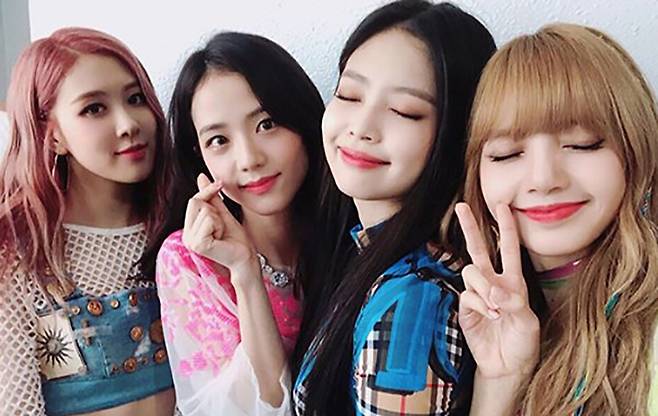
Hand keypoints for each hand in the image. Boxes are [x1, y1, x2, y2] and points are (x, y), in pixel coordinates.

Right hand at [182, 173, 258, 287]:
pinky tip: (221, 238)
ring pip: (205, 211)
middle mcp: (186, 235)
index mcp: (190, 229)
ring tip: (222, 234)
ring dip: (219, 220)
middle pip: (196, 202)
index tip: (220, 184)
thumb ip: (211, 197)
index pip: (193, 200)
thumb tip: (201, 177)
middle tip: (222, 226)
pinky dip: (219, 226)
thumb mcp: (222, 214)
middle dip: (215, 210)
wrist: (245, 257)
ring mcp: (190, 241)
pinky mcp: (198, 244)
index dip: (207, 190)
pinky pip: (209, 220)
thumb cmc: (236, 239)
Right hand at [455, 203, 539, 378]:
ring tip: (495, 306)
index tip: (502, 205)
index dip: (506, 226)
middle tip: (461, 206)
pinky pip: (467, 295)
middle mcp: (493, 283)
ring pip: (471, 272)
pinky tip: (490, 316)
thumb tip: (494, 292)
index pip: (509, 248)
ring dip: (483, 286)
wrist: (507, 365)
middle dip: (470, 227)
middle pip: (478, 249)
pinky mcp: (465, 307)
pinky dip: (479, 304)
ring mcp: (477, 294)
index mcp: (513, 281)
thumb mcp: (528, 321)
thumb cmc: (523, 342)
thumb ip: (513, 303)